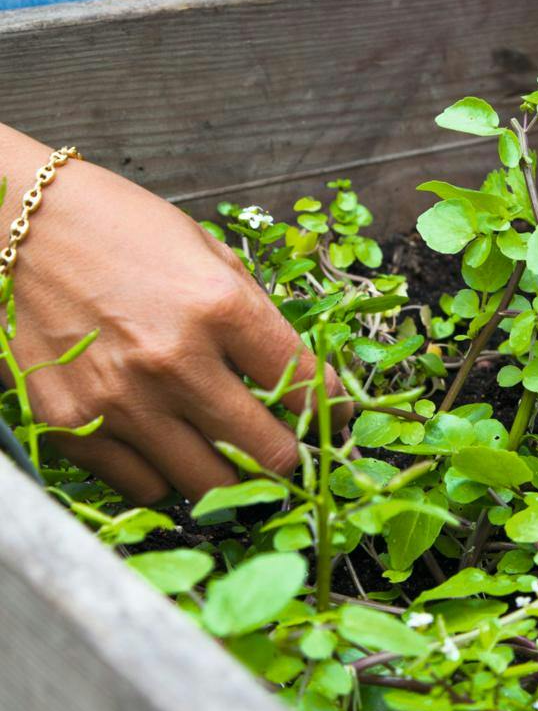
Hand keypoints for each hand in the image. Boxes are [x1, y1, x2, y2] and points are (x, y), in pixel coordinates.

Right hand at [0, 141, 349, 502]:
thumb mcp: (208, 252)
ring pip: (209, 486)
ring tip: (227, 451)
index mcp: (220, 308)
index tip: (334, 417)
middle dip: (290, 456)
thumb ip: (254, 316)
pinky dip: (165, 474)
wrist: (19, 224)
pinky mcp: (70, 424)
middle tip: (288, 448)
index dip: (332, 411)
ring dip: (230, 475)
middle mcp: (174, 362)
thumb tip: (299, 377)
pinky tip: (165, 443)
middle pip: (268, 454)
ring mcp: (119, 401)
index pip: (306, 386)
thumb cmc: (121, 229)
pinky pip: (144, 486)